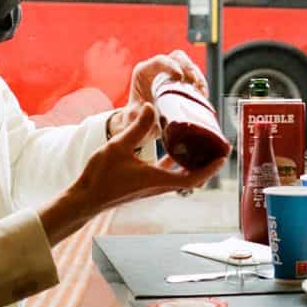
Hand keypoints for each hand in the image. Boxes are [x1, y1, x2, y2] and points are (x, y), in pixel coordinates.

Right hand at [42, 104, 224, 244]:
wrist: (83, 199)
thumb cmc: (99, 177)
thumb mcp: (118, 147)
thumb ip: (136, 127)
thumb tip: (151, 106)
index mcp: (157, 180)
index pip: (194, 178)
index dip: (211, 168)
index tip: (223, 156)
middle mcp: (158, 186)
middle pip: (193, 177)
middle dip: (208, 163)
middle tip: (218, 146)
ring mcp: (152, 187)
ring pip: (181, 176)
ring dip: (193, 162)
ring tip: (201, 144)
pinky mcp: (144, 184)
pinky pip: (167, 173)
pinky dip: (176, 162)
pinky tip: (174, 148)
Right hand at [80, 37, 132, 104]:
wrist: (93, 99)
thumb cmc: (83, 88)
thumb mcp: (80, 73)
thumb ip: (88, 64)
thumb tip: (92, 62)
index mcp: (92, 54)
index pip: (99, 44)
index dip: (101, 48)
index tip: (102, 50)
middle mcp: (105, 55)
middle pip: (113, 43)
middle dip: (113, 45)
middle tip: (114, 49)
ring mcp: (116, 63)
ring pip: (124, 52)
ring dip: (122, 54)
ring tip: (122, 58)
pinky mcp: (124, 73)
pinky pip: (128, 66)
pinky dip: (125, 68)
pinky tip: (123, 72)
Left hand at [107, 50, 207, 140]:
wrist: (140, 129)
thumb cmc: (134, 123)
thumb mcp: (133, 123)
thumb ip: (138, 120)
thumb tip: (150, 107)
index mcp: (143, 72)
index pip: (159, 61)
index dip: (171, 65)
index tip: (180, 77)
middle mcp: (157, 70)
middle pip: (178, 58)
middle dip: (190, 68)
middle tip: (196, 84)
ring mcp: (171, 75)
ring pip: (189, 66)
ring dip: (199, 78)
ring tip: (202, 94)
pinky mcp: (180, 83)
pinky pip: (194, 78)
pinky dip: (201, 85)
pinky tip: (203, 98)